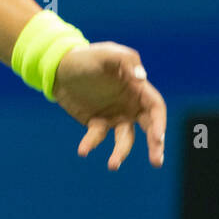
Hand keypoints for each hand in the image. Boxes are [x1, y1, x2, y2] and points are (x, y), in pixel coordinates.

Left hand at [50, 41, 165, 168]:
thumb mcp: (107, 53)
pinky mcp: (96, 122)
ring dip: (120, 153)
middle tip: (157, 162)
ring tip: (112, 165)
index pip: (156, 108)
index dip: (160, 123)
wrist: (59, 66)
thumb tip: (141, 78)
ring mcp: (114, 115)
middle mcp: (130, 105)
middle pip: (149, 128)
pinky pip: (96, 137)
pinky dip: (91, 144)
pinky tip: (83, 151)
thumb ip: (126, 61)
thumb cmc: (87, 57)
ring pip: (124, 139)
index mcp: (138, 89)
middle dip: (155, 146)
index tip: (158, 138)